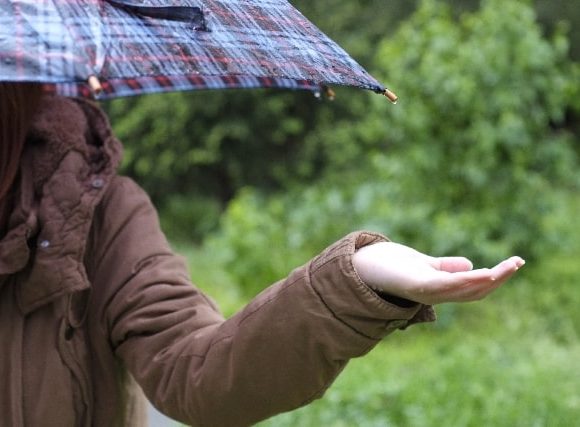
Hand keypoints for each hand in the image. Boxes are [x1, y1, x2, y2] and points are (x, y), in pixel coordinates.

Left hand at [352, 242, 524, 304]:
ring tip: (508, 267)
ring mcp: (427, 293)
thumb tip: (470, 264)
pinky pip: (446, 285)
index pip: (474, 288)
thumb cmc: (390, 266)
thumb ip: (445, 267)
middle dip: (498, 278)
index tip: (515, 263)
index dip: (495, 279)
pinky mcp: (417, 286)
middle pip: (475, 291)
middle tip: (518, 262)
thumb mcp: (425, 264)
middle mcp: (436, 295)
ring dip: (488, 279)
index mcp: (440, 290)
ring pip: (464, 289)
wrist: (361, 267)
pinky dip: (465, 281)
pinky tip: (482, 272)